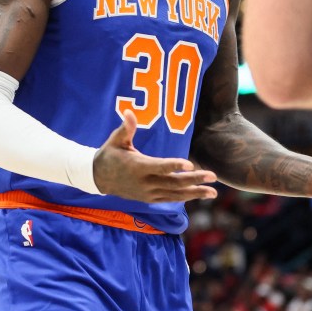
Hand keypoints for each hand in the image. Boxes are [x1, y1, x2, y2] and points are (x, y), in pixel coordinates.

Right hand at [93, 110, 217, 202]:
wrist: (98, 178)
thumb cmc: (110, 154)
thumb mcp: (116, 140)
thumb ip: (126, 128)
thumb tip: (129, 112)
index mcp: (137, 167)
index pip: (159, 167)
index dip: (174, 165)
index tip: (190, 164)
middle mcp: (145, 183)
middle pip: (173, 182)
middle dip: (194, 180)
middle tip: (213, 176)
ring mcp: (148, 193)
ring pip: (175, 194)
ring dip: (195, 193)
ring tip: (213, 191)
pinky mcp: (149, 198)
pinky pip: (170, 199)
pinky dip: (185, 197)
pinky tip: (199, 194)